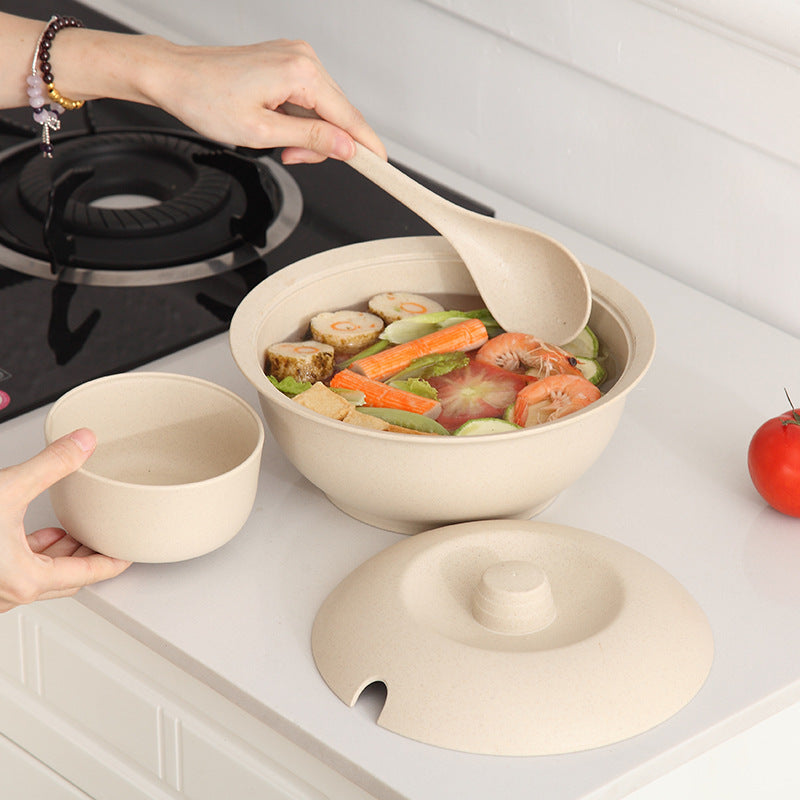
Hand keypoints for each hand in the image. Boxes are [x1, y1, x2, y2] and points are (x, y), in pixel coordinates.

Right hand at [0, 429, 130, 612]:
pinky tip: (32, 536)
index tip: (129, 554)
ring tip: (75, 533)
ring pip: (39, 578)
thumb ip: (52, 465)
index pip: (87, 575)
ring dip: (59, 556)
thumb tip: (82, 443)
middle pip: (66, 580)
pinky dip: (32, 555)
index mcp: (24, 580)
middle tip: (107, 538)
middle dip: (89, 557)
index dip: (113, 562)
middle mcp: (7, 594)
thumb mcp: (6, 488)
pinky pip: (15, 573)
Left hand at [141, 38, 386, 164]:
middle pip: (338, 114)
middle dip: (323, 144)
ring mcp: (295, 56)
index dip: (365, 145)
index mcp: (301, 72)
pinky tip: (276, 124)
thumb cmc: (207, 100)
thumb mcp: (263, 133)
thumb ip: (311, 140)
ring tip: (276, 141)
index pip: (348, 117)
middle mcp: (303, 57)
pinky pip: (308, 97)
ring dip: (307, 133)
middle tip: (291, 157)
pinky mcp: (286, 60)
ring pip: (324, 108)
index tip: (382, 165)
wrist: (175, 77)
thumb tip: (346, 148)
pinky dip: (298, 119)